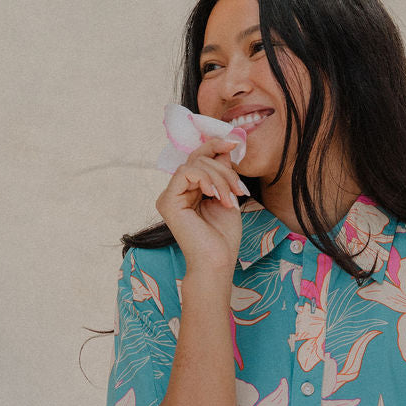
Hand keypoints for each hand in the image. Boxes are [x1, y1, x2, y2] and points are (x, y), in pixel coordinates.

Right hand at [155, 134, 249, 275]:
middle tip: (238, 189)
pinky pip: (186, 172)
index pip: (199, 159)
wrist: (217, 262)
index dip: (215, 146)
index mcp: (189, 191)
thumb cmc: (223, 238)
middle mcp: (177, 192)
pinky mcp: (168, 201)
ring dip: (219, 178)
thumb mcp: (227, 196)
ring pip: (195, 164)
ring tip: (229, 199)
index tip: (235, 142)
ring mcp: (170, 196)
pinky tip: (214, 195)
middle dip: (224, 169)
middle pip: (198, 159)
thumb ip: (223, 171)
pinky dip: (206, 179)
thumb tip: (225, 145)